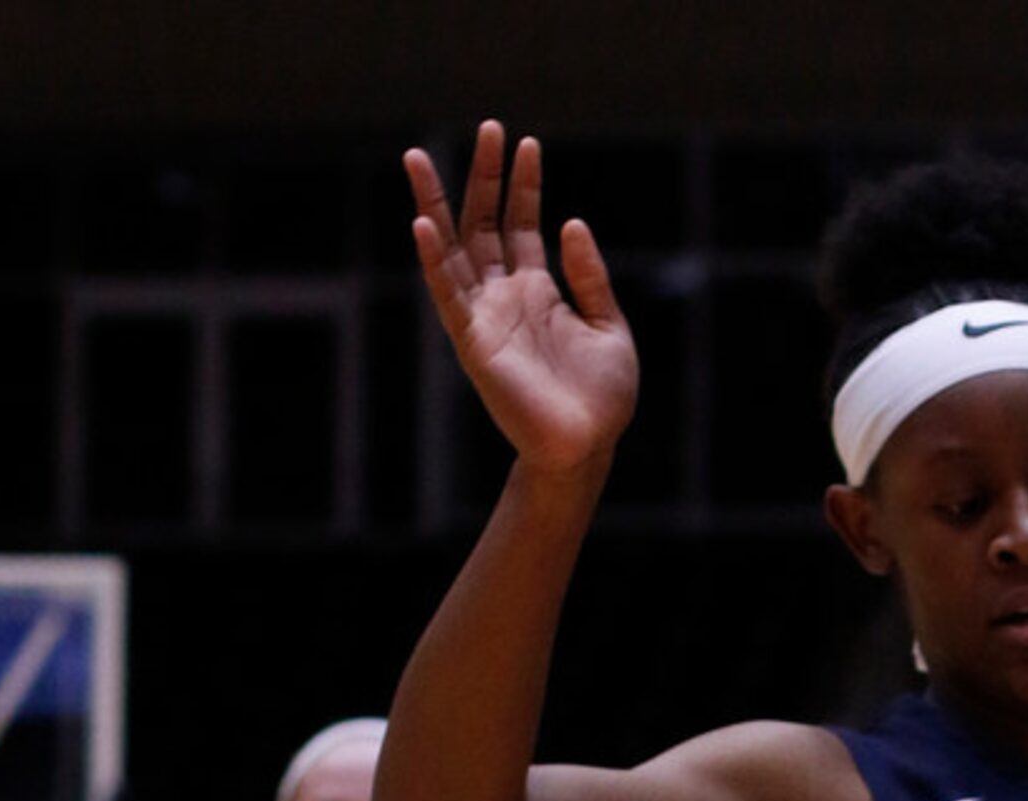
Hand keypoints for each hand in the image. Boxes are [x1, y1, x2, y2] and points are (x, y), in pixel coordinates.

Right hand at [405, 121, 638, 473]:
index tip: (526, 143)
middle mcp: (505, 296)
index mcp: (538, 290)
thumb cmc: (602, 397)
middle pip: (483, 224)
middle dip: (482, 176)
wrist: (589, 446)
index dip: (523, 184)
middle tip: (487, 127)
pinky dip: (433, 261)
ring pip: (451, 249)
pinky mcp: (473, 342)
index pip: (522, 224)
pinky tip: (423, 224)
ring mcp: (485, 316)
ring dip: (434, 204)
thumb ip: (590, 277)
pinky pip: (447, 295)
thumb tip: (571, 223)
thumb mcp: (609, 326)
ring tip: (418, 157)